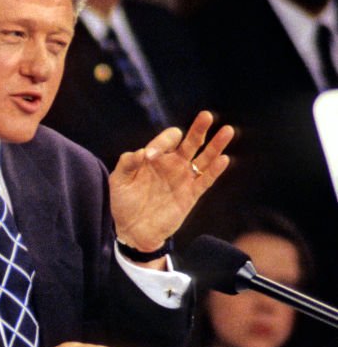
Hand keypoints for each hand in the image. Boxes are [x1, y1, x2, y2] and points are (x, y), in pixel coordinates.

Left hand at [110, 111, 233, 252]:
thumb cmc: (124, 202)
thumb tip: (141, 152)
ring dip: (215, 146)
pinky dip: (215, 171)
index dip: (161, 143)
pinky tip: (223, 159)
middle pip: (190, 142)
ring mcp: (183, 179)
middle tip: (206, 116)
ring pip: (204, 158)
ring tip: (227, 131)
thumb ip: (127, 164)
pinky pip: (205, 180)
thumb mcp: (118, 181)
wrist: (132, 230)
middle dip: (198, 130)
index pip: (166, 140)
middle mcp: (173, 164)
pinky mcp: (191, 195)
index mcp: (155, 157)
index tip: (149, 157)